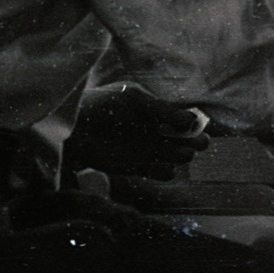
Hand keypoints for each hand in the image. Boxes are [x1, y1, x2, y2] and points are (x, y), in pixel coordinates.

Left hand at [66, 82, 209, 180]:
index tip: (196, 124)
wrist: (75, 127)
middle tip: (198, 143)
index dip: (195, 122)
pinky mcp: (137, 167)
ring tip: (180, 152)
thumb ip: (162, 109)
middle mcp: (155, 130)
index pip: (184, 117)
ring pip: (178, 155)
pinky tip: (162, 166)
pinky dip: (167, 171)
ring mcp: (147, 149)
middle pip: (187, 138)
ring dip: (183, 155)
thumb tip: (190, 120)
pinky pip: (161, 173)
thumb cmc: (104, 105)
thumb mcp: (134, 99)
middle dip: (197, 141)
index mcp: (156, 110)